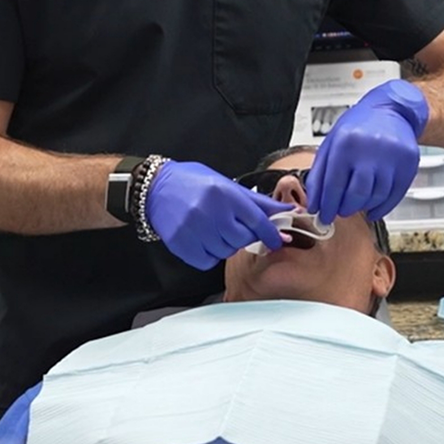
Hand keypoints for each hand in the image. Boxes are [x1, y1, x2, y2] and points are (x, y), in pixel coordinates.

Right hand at [145, 160, 293, 268]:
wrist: (155, 188)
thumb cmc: (192, 183)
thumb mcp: (226, 184)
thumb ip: (257, 202)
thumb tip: (287, 211)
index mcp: (224, 194)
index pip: (257, 220)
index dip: (271, 233)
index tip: (278, 239)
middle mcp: (210, 211)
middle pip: (242, 239)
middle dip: (243, 236)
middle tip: (233, 226)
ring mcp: (194, 229)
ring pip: (226, 251)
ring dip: (226, 245)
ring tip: (214, 229)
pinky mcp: (181, 244)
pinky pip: (207, 261)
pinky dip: (210, 255)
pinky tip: (203, 240)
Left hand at [306, 80, 430, 223]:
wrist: (393, 110)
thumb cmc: (360, 126)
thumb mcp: (332, 142)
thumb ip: (320, 173)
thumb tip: (315, 203)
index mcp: (346, 143)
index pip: (333, 185)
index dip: (327, 206)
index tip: (324, 217)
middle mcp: (370, 150)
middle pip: (356, 195)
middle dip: (345, 209)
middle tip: (340, 211)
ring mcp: (392, 158)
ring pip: (376, 197)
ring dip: (363, 207)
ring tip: (356, 204)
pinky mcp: (408, 165)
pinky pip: (395, 197)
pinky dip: (382, 208)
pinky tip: (373, 209)